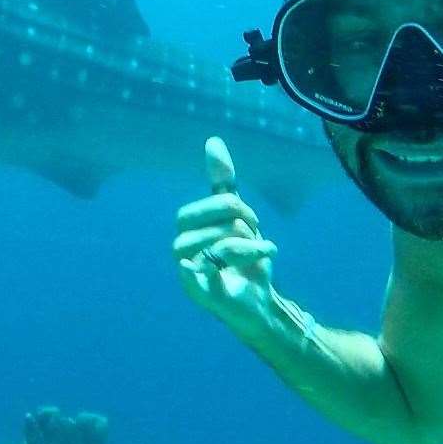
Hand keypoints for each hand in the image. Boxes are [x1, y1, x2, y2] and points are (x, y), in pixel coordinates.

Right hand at [174, 137, 277, 329]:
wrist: (259, 302)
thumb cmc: (243, 259)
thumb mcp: (238, 217)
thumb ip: (223, 184)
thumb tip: (213, 141)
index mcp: (187, 232)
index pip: (196, 208)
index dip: (226, 206)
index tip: (252, 218)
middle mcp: (181, 251)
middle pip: (193, 221)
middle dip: (232, 220)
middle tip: (255, 231)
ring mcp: (188, 273)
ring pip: (207, 244)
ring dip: (242, 243)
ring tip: (261, 250)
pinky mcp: (201, 293)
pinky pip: (201, 271)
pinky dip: (215, 262)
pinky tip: (234, 258)